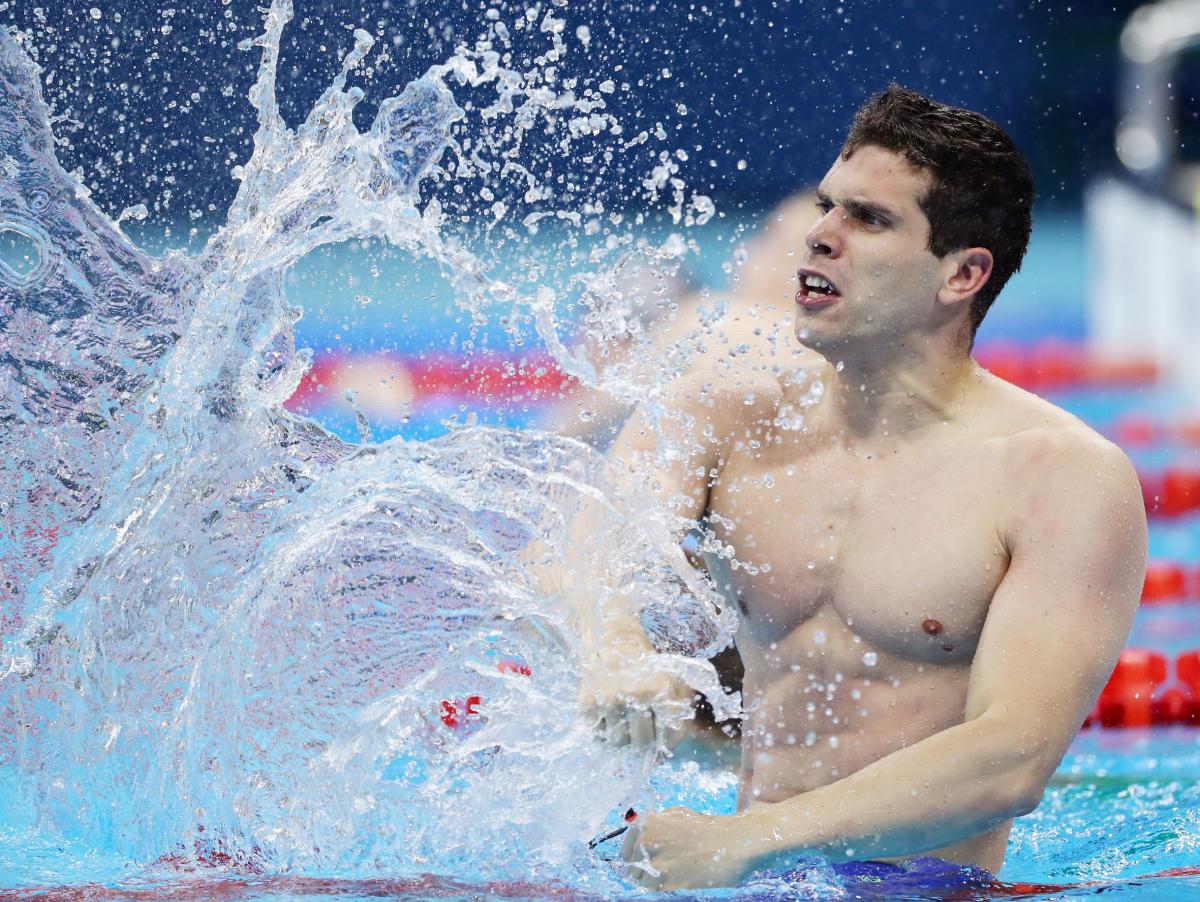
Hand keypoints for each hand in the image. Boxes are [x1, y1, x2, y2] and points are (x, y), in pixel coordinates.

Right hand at [579, 640, 696, 748]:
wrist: (612, 641)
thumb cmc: (646, 668)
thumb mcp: (672, 681)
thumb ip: (677, 715)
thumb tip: (660, 758)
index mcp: (661, 688)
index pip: (670, 736)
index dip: (666, 740)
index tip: (660, 731)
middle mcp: (635, 693)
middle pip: (643, 744)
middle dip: (643, 739)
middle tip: (639, 724)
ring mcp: (609, 698)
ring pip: (619, 742)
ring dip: (621, 735)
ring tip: (622, 715)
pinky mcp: (587, 703)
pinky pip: (597, 737)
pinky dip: (602, 731)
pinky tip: (607, 713)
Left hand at [621, 807, 754, 889]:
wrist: (731, 844)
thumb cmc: (706, 828)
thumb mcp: (676, 815)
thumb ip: (654, 824)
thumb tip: (637, 836)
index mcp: (646, 824)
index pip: (625, 847)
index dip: (632, 854)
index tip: (640, 860)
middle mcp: (646, 842)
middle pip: (631, 865)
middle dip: (642, 867)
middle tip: (662, 866)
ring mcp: (655, 863)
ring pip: (640, 879)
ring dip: (651, 878)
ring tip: (671, 871)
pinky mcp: (666, 883)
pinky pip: (653, 890)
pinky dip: (662, 886)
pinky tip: (677, 877)